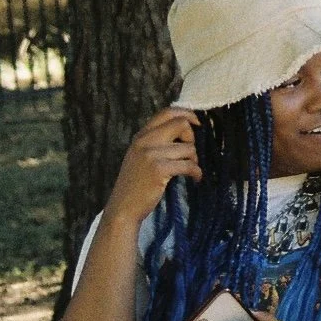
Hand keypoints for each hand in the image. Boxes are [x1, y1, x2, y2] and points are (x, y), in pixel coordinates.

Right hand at [103, 108, 201, 224]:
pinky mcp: (159, 169)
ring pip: (188, 147)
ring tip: (190, 171)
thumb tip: (185, 128)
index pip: (167, 112)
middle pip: (181, 124)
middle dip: (192, 138)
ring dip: (194, 160)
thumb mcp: (141, 156)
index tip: (197, 124)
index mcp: (141, 136)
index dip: (187, 114)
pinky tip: (195, 179)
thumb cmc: (137, 184)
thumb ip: (156, 141)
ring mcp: (151, 154)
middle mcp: (144, 141)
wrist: (123, 208)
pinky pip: (189, 164)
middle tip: (190, 153)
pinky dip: (197, 172)